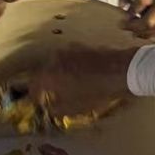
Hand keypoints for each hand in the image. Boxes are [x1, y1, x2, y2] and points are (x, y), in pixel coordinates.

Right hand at [23, 46, 137, 120]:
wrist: (122, 70)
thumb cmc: (96, 92)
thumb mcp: (73, 108)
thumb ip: (55, 109)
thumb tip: (48, 107)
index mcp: (48, 75)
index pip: (32, 87)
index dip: (34, 97)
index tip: (38, 103)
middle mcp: (54, 59)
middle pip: (43, 73)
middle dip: (46, 85)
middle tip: (53, 96)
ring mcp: (68, 50)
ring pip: (57, 65)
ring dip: (59, 75)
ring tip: (69, 86)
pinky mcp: (81, 46)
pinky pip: (70, 59)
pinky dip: (71, 67)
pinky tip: (81, 76)